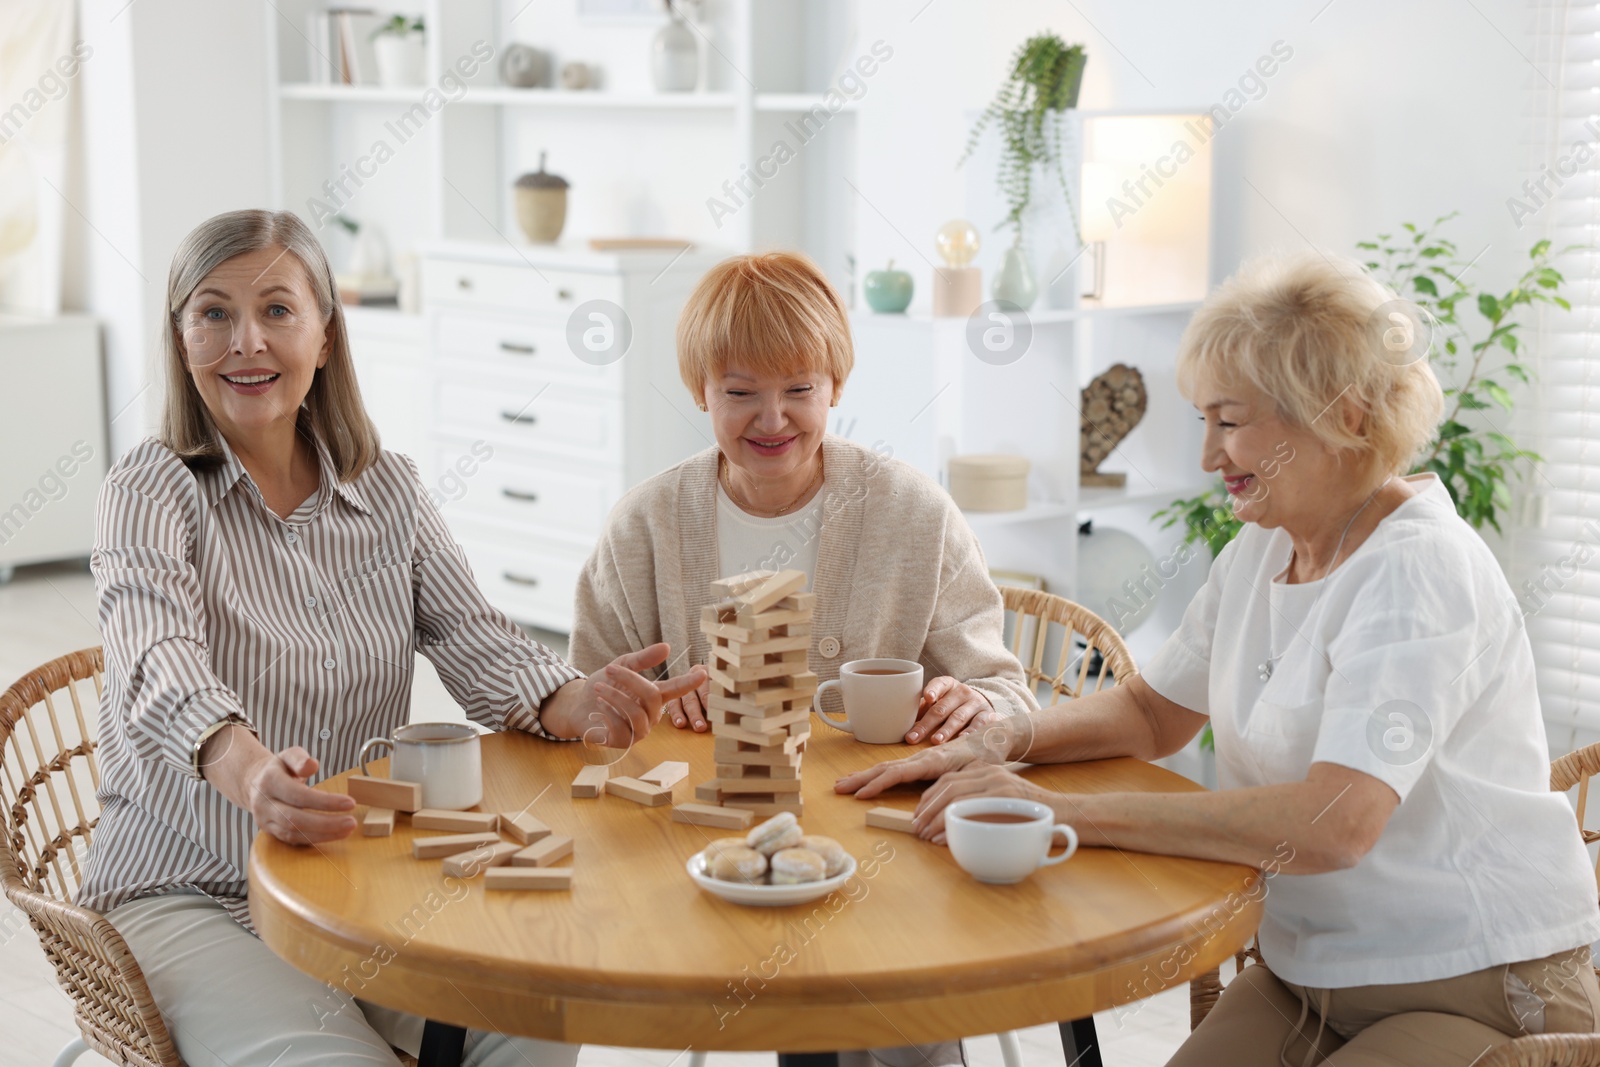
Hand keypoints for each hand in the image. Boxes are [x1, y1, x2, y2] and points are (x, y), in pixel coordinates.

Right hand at [242, 746, 357, 845]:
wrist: (255, 783)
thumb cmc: (279, 768)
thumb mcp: (289, 755)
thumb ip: (300, 759)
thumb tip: (312, 766)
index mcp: (269, 782)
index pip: (298, 795)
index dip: (324, 801)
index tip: (350, 803)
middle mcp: (264, 803)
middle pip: (295, 819)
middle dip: (326, 823)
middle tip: (352, 822)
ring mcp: (265, 820)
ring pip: (294, 833)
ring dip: (323, 834)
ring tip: (347, 830)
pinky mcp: (270, 832)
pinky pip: (293, 840)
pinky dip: (315, 839)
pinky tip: (334, 835)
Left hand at [544, 643, 706, 747]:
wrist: (578, 706)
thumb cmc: (603, 686)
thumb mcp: (621, 666)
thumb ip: (643, 659)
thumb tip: (667, 647)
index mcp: (654, 696)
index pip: (676, 689)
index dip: (689, 682)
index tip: (703, 673)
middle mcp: (651, 715)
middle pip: (651, 697)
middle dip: (630, 680)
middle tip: (610, 669)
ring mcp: (639, 730)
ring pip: (637, 714)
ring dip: (615, 697)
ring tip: (598, 688)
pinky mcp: (624, 742)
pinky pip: (622, 729)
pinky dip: (608, 714)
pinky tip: (598, 707)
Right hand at [834, 729, 991, 799]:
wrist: (991, 739)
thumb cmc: (987, 757)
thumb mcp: (978, 772)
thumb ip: (961, 783)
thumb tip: (941, 798)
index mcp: (932, 761)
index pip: (898, 773)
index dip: (878, 784)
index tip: (860, 794)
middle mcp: (921, 759)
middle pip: (884, 768)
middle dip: (860, 778)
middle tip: (837, 787)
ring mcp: (919, 760)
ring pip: (885, 767)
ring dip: (862, 776)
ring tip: (842, 784)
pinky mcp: (920, 763)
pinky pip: (893, 769)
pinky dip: (875, 775)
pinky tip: (865, 781)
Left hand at [906, 677, 998, 743]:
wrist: (982, 703)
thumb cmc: (952, 704)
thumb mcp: (939, 701)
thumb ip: (924, 709)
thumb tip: (902, 722)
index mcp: (948, 685)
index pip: (939, 684)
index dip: (933, 690)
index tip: (927, 698)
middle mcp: (962, 691)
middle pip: (942, 708)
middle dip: (927, 724)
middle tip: (914, 737)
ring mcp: (976, 703)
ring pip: (959, 717)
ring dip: (946, 730)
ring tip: (935, 741)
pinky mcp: (987, 714)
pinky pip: (979, 724)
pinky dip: (971, 732)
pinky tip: (963, 739)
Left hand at [912, 762, 1056, 842]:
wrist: (1068, 816)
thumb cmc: (1033, 818)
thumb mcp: (1003, 804)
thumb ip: (980, 805)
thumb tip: (951, 821)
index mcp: (988, 771)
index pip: (948, 780)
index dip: (928, 798)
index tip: (919, 815)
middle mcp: (991, 773)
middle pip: (946, 786)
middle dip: (926, 808)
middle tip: (917, 828)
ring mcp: (999, 784)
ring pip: (954, 797)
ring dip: (934, 818)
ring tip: (925, 835)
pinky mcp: (1007, 798)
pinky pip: (970, 809)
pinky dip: (951, 825)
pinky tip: (943, 839)